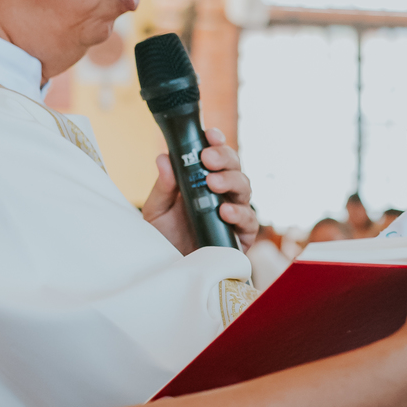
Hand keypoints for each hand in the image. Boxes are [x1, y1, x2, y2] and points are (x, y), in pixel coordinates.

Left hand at [141, 128, 258, 253]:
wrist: (171, 271)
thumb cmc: (166, 239)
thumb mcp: (156, 211)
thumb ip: (163, 187)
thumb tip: (163, 159)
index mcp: (202, 181)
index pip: (215, 155)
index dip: (216, 142)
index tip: (209, 135)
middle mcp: (222, 194)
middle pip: (234, 166)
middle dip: (223, 158)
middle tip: (207, 159)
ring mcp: (234, 213)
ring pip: (245, 188)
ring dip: (231, 181)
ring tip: (213, 183)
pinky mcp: (242, 236)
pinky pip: (249, 220)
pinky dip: (239, 212)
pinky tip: (224, 211)